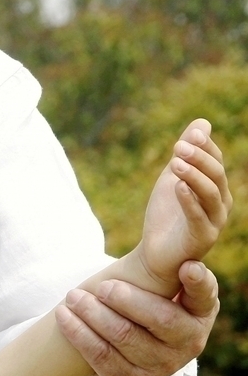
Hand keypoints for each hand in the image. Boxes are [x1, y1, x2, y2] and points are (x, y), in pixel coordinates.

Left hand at [56, 260, 218, 375]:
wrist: (132, 357)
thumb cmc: (146, 307)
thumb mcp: (162, 289)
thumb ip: (162, 267)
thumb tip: (157, 225)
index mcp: (199, 313)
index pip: (204, 296)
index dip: (198, 283)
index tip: (187, 266)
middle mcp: (188, 342)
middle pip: (159, 319)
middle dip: (126, 299)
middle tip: (102, 286)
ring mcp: (161, 365)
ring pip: (124, 337)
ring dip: (93, 314)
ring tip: (73, 297)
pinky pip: (100, 355)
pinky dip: (79, 333)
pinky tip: (64, 317)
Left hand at [136, 119, 230, 292]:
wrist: (155, 252)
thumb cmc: (167, 215)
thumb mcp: (173, 178)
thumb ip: (186, 153)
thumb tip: (202, 122)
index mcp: (216, 187)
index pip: (215, 161)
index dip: (205, 146)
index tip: (190, 132)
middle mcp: (220, 203)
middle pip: (216, 175)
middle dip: (199, 158)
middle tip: (178, 146)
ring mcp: (214, 221)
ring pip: (211, 194)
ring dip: (194, 176)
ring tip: (175, 162)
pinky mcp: (202, 238)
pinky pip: (199, 217)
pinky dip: (189, 200)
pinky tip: (177, 187)